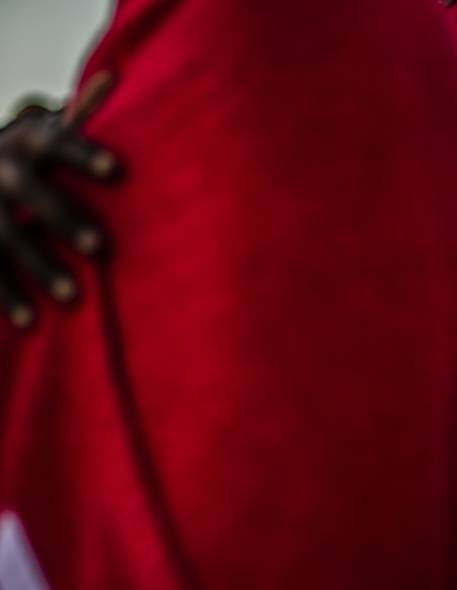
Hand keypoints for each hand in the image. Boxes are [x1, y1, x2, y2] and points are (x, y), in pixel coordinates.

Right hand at [0, 72, 116, 328]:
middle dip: (63, 219)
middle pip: (29, 192)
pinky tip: (31, 322)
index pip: (56, 141)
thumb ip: (77, 115)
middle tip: (102, 248)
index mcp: (24, 140)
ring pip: (3, 236)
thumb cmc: (22, 158)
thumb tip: (114, 75)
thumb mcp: (41, 136)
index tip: (119, 170)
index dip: (85, 153)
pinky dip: (6, 296)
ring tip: (74, 297)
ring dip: (38, 268)